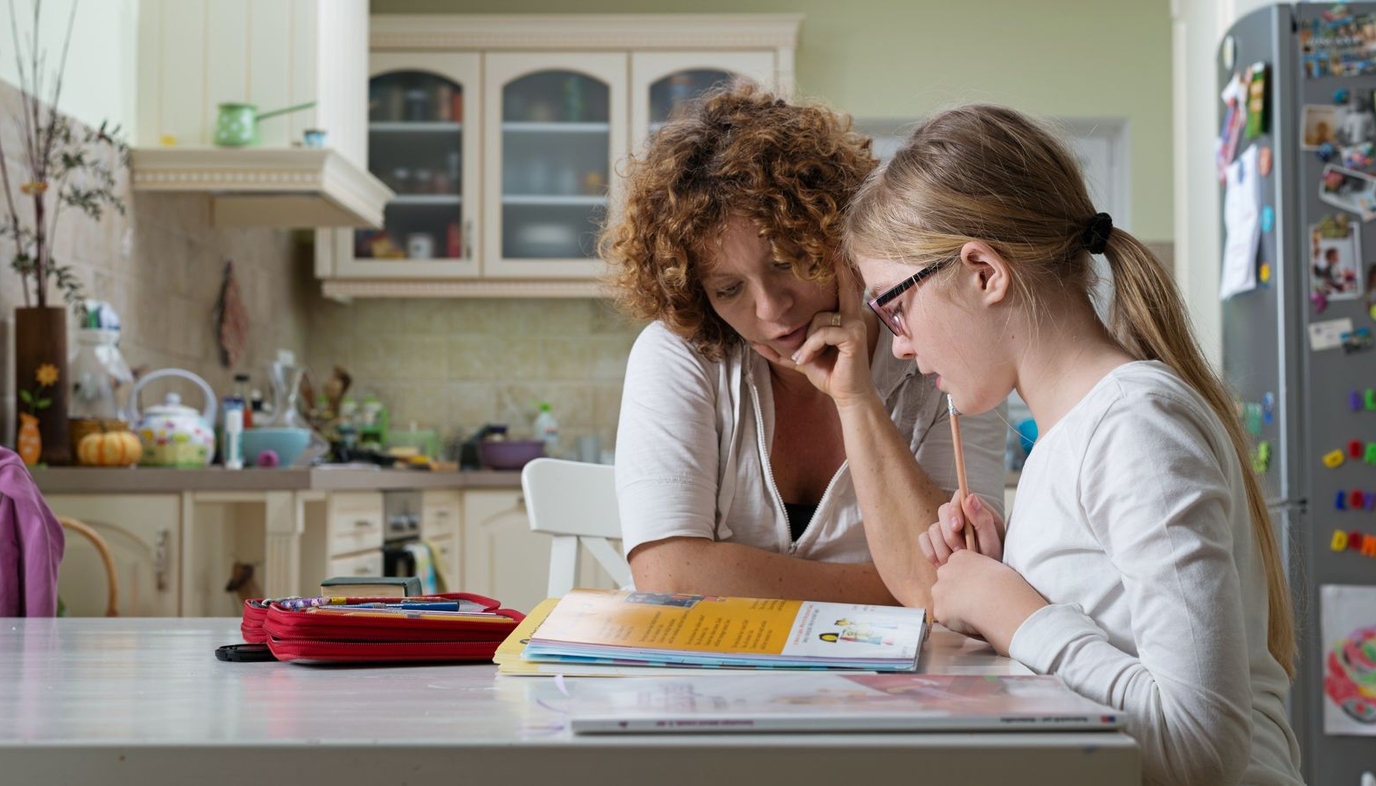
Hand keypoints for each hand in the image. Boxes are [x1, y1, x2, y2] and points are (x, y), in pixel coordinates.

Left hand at [788, 262, 874, 406]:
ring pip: (818, 320)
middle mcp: (853, 316)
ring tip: (807, 359)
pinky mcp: (854, 335)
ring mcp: (855, 324)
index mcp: (843, 317)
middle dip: (815, 317)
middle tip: (812, 335)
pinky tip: (809, 360)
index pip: (842, 288)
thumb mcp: (801, 358)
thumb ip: (783, 349)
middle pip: (822, 305)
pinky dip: (811, 347)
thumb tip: (755, 342)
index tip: (836, 249)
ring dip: (807, 343)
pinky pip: (823, 332)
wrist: (845, 395)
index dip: (841, 269)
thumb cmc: (827, 375)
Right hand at [919, 492, 1003, 565]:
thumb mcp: (993, 543)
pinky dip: (930, 552)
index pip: (959, 497)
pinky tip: (942, 564)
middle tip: (960, 552)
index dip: (954, 509)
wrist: (987, 582)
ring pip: (932, 528)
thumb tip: (969, 497)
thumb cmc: (995, 562)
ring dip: (941, 547)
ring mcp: (946, 529)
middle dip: (949, 534)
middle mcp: (960, 518)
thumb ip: (983, 520)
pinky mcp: (936, 541)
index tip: (958, 527)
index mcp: (977, 512)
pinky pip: (924, 539)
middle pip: (942, 511)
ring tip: (954, 562)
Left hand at [930, 550, 1043, 652]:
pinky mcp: (939, 610)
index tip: (978, 591)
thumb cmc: (1008, 587)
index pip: (957, 569)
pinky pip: (946, 620)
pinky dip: (957, 625)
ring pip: (944, 602)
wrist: (1003, 602)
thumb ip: (982, 573)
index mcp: (961, 557)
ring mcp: (940, 590)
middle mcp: (946, 570)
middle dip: (956, 594)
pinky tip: (971, 623)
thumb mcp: (996, 568)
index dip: (968, 583)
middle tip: (976, 605)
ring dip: (955, 609)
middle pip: (946, 584)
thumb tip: (983, 584)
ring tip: (976, 615)